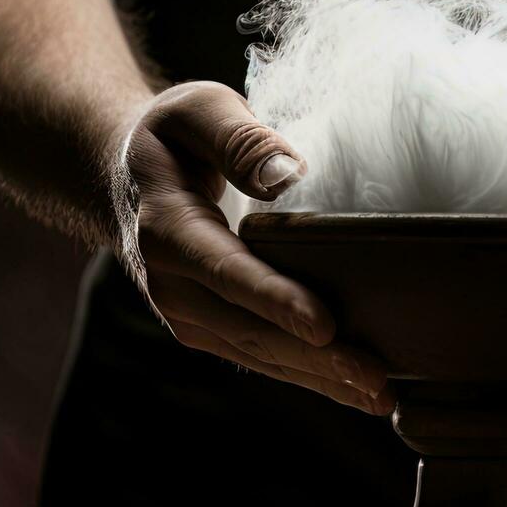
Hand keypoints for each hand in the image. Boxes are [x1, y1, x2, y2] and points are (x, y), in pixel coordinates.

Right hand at [122, 81, 393, 414]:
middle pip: (249, 329)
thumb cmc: (174, 136)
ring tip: (381, 396)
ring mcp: (187, 315)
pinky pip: (262, 358)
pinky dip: (309, 377)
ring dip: (321, 380)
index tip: (324, 326)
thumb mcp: (198, 111)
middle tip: (376, 378)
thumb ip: (240, 138)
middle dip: (315, 359)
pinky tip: (357, 391)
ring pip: (259, 355)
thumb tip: (289, 176)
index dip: (275, 300)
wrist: (126, 178)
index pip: (226, 271)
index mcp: (167, 229)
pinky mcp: (209, 329)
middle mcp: (171, 285)